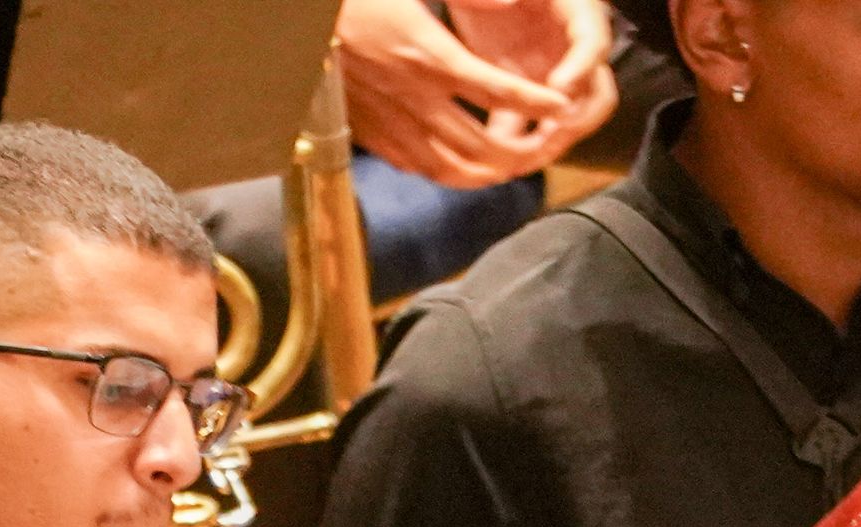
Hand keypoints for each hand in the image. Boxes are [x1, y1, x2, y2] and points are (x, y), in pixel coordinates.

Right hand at [339, 0, 611, 187]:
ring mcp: (387, 120)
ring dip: (482, 175)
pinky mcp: (367, 132)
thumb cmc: (358, 1)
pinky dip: (443, 173)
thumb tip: (511, 1)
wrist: (297, 28)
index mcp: (429, 55)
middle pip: (476, 143)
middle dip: (518, 154)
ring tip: (509, 171)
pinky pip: (412, 164)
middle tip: (545, 150)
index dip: (535, 102)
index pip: (495, 89)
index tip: (563, 107)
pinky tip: (459, 169)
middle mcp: (412, 96)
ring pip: (444, 165)